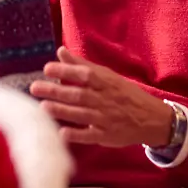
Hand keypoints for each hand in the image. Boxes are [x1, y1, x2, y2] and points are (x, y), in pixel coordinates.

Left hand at [30, 47, 173, 147]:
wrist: (152, 118)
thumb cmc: (125, 94)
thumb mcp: (108, 76)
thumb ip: (82, 65)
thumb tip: (60, 51)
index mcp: (106, 82)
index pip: (84, 74)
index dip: (66, 71)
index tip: (47, 69)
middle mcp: (106, 99)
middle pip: (79, 94)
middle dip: (56, 91)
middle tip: (34, 88)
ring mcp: (106, 118)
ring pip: (81, 114)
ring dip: (61, 111)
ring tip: (42, 107)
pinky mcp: (107, 136)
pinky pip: (90, 136)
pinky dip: (76, 135)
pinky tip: (60, 133)